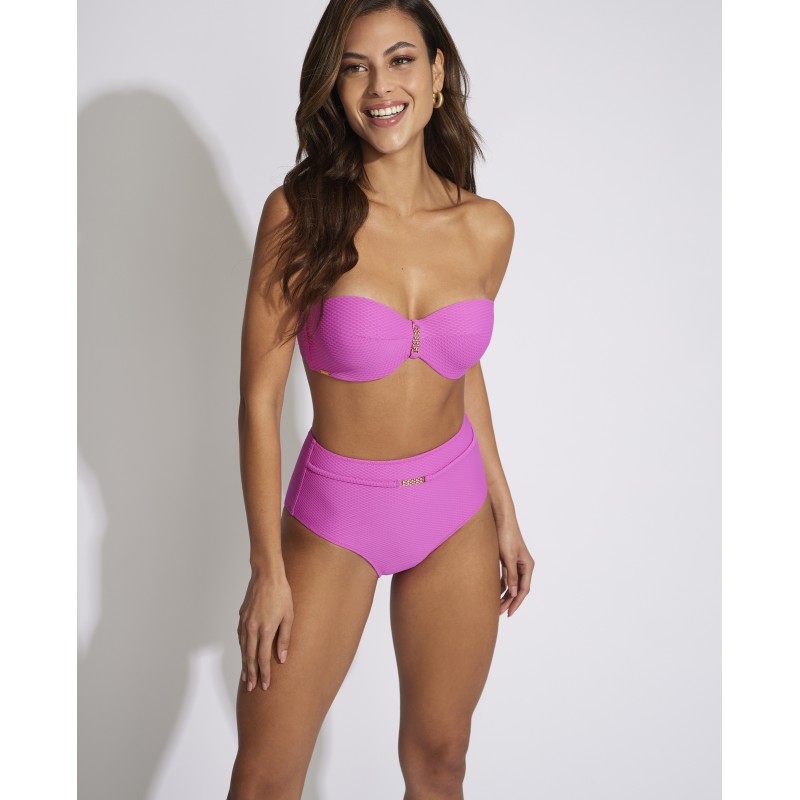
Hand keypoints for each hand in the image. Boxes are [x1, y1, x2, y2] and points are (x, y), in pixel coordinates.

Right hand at [237, 571, 293, 690]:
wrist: (266, 575)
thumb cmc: (281, 594)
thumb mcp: (289, 616)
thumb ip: (285, 639)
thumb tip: (282, 658)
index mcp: (265, 630)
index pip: (262, 658)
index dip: (264, 673)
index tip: (266, 685)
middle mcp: (252, 628)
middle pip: (250, 657)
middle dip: (251, 674)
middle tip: (252, 688)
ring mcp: (245, 623)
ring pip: (243, 648)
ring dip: (244, 663)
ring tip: (246, 676)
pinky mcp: (242, 617)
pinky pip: (241, 637)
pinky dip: (242, 649)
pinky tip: (244, 654)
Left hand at [497, 514, 533, 616]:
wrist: (500, 519)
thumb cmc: (506, 536)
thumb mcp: (508, 557)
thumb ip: (511, 575)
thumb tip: (514, 593)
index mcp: (528, 565)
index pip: (524, 589)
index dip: (516, 602)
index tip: (509, 613)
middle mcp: (523, 565)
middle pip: (518, 589)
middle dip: (509, 601)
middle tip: (499, 613)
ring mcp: (515, 563)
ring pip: (511, 584)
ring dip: (504, 595)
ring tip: (495, 606)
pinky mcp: (506, 559)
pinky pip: (505, 576)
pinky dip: (500, 585)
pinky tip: (493, 592)